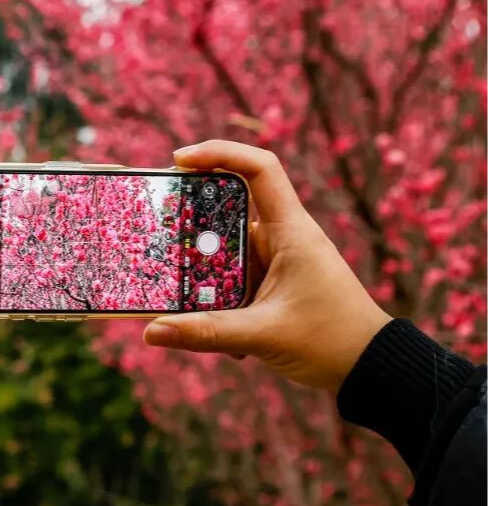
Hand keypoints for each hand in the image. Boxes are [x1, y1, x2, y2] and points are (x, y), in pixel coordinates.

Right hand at [143, 140, 391, 390]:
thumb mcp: (263, 335)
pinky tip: (209, 330)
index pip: (259, 168)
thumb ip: (206, 333)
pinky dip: (215, 300)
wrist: (370, 368)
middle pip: (226, 212)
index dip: (219, 153)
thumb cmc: (331, 342)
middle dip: (190, 225)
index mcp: (291, 231)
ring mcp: (276, 262)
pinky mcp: (271, 284)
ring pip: (224, 252)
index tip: (179, 161)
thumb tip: (151, 332)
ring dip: (201, 274)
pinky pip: (231, 280)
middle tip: (156, 235)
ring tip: (176, 295)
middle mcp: (282, 239)